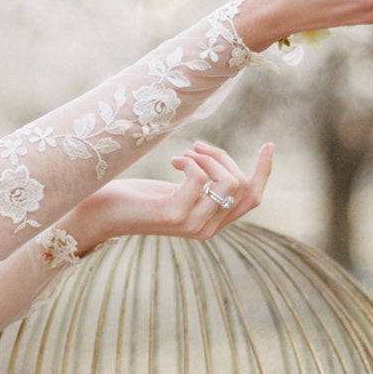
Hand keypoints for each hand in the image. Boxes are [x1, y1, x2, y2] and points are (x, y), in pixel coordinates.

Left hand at [63, 140, 274, 248]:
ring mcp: (193, 225)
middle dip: (225, 157)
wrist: (103, 211)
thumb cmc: (138, 197)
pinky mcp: (175, 216)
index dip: (264, 171)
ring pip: (228, 182)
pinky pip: (200, 179)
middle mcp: (208, 229)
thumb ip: (203, 184)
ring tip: (185, 153)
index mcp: (213, 222)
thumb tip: (220, 162)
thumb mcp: (178, 189)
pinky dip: (190, 161)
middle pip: (244, 186)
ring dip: (208, 157)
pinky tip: (174, 161)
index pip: (253, 198)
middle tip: (197, 147)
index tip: (270, 144)